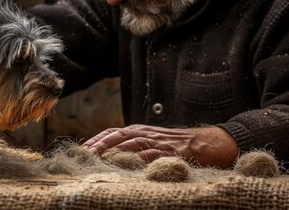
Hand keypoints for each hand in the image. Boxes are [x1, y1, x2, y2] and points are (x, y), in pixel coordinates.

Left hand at [83, 124, 238, 167]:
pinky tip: (125, 163)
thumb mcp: (154, 142)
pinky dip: (137, 157)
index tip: (82, 148)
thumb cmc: (180, 144)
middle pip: (118, 135)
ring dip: (112, 149)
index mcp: (141, 130)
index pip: (113, 132)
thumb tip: (114, 157)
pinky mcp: (171, 151)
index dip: (97, 139)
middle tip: (83, 154)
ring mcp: (158, 142)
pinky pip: (151, 154)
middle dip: (99, 144)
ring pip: (131, 143)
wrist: (211, 142)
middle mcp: (146, 133)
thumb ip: (137, 147)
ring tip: (96, 158)